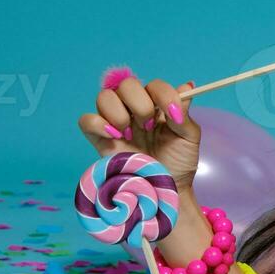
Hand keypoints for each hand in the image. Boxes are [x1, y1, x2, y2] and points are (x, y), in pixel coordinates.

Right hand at [78, 74, 200, 192]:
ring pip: (105, 96)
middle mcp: (134, 109)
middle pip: (126, 84)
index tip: (173, 114)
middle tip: (149, 126)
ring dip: (119, 113)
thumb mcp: (188, 137)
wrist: (165, 189)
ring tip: (131, 135)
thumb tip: (187, 86)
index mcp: (157, 105)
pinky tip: (115, 136)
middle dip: (140, 103)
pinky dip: (97, 123)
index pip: (154, 85)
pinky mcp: (100, 139)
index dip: (163, 94)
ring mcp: (115, 123)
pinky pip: (86, 119)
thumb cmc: (179, 162)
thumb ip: (183, 112)